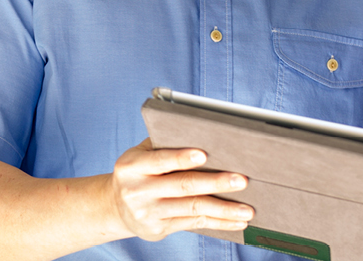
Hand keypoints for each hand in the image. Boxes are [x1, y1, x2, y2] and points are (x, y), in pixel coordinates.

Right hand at [108, 138, 254, 240]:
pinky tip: (237, 221)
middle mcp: (138, 190)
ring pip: (192, 208)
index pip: (160, 160)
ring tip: (248, 209)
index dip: (181, 158)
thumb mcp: (139, 156)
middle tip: (242, 180)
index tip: (204, 154)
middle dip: (215, 183)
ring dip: (223, 209)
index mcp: (132, 166)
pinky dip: (218, 223)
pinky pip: (194, 224)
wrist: (115, 208)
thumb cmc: (137, 173)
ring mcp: (148, 212)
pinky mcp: (159, 229)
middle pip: (183, 186)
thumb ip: (163, 145)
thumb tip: (203, 133)